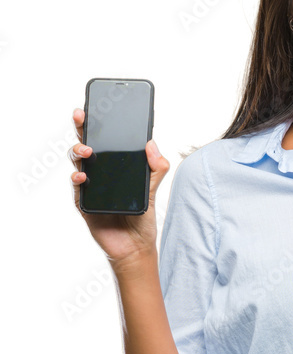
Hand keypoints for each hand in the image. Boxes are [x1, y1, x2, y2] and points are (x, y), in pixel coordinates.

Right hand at [68, 106, 169, 269]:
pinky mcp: (83, 203)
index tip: (95, 107)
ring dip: (78, 152)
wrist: (135, 247)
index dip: (99, 123)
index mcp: (116, 166)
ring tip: (86, 150)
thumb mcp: (154, 189)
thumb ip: (156, 167)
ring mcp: (90, 186)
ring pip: (78, 162)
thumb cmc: (143, 217)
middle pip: (87, 144)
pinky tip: (82, 177)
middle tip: (81, 115)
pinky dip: (77, 179)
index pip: (106, 140)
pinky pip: (76, 188)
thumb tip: (152, 144)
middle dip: (82, 128)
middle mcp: (100, 172)